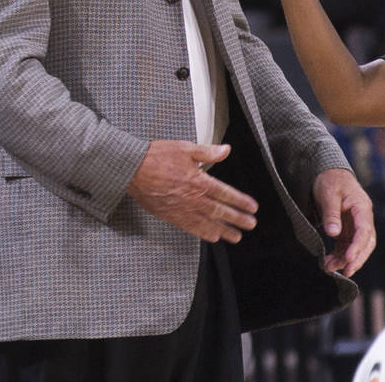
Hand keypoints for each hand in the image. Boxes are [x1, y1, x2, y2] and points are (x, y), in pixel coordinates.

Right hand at [127, 140, 258, 242]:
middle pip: (220, 211)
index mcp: (198, 181)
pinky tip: (212, 237)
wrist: (132, 169)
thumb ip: (208, 152)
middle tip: (250, 225)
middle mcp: (192, 198)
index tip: (252, 207)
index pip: (225, 194)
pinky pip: (191, 228)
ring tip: (236, 237)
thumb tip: (225, 150)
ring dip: (224, 231)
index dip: (240, 201)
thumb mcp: (185, 148)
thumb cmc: (156, 156)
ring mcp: (181, 209)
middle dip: (237, 219)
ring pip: (207, 223)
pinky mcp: (170, 216)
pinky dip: (203, 233)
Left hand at [312, 167, 374, 276]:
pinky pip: (347, 246)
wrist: (329, 174)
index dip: (358, 246)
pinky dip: (340, 256)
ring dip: (346, 260)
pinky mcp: (347, 230)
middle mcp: (362, 218)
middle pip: (366, 242)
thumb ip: (331, 214)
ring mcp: (356, 225)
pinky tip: (330, 263)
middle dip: (357, 258)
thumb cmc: (330, 180)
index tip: (349, 258)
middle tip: (346, 272)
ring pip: (357, 247)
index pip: (364, 230)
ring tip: (330, 268)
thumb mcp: (328, 194)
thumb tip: (334, 233)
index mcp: (362, 207)